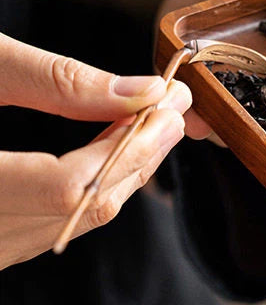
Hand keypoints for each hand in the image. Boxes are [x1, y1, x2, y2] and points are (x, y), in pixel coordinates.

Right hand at [0, 33, 191, 269]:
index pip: (73, 184)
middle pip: (83, 206)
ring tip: (152, 125)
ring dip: (120, 172)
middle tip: (174, 110)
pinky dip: (89, 187)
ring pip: (73, 220)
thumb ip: (51, 81)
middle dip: (139, 156)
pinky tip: (107, 153)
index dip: (130, 147)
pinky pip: (53, 222)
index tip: (168, 107)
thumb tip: (137, 93)